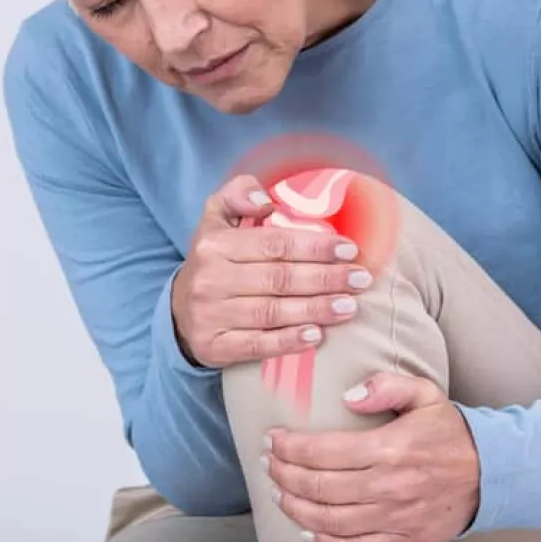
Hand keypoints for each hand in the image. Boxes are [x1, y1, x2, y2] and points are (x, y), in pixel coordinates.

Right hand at [170, 174, 370, 368]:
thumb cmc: (214, 261)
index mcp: (214, 244)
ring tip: (349, 306)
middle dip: (325, 278)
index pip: (273, 244)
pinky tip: (316, 336)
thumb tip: (266, 200)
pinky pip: (257, 346)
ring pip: (272, 312)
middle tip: (360, 279)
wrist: (180, 311)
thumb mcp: (216, 217)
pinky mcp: (214, 347)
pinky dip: (288, 341)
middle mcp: (210, 280)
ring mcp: (210, 315)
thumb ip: (238, 194)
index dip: (315, 246)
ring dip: (316, 309)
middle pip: (278, 278)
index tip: (349, 249)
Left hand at [263, 373, 480, 541]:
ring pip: (331, 520)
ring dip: (297, 508)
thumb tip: (349, 395)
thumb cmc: (449, 431)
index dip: (289, 448)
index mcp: (390, 448)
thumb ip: (385, 385)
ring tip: (279, 493)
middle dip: (284, 475)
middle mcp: (390, 486)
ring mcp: (397, 518)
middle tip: (269, 465)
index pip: (323, 451)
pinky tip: (308, 533)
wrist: (492, 472)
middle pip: (320, 486)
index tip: (273, 440)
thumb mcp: (423, 393)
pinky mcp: (405, 540)